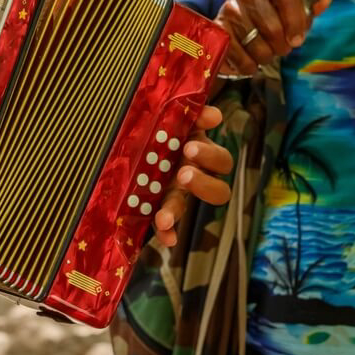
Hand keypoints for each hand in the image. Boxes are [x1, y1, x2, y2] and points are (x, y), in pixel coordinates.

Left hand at [153, 105, 232, 246]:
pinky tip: (165, 239)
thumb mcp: (178, 116)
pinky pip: (164, 224)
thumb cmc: (162, 124)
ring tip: (164, 217)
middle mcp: (193, 176)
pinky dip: (167, 233)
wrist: (133, 135)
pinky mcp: (156, 206)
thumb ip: (194, 115)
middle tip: (183, 173)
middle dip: (202, 184)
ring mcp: (174, 194)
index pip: (221, 161)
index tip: (190, 147)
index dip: (210, 156)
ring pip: (185, 208)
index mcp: (201, 154)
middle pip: (217, 191)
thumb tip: (215, 116)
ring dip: (176, 211)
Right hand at [216, 0, 332, 75]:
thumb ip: (308, 7)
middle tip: (279, 47)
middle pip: (273, 26)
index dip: (297, 22)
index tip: (298, 40)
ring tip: (263, 51)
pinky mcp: (218, 29)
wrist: (233, 32)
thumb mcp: (290, 12)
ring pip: (257, 44)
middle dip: (281, 45)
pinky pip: (240, 55)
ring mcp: (228, 8)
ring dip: (265, 56)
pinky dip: (248, 64)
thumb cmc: (268, 19)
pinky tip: (249, 59)